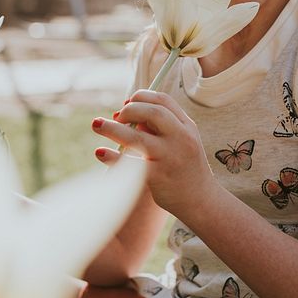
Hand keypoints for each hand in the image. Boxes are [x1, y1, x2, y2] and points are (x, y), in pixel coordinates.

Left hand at [92, 89, 215, 216]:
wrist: (201, 201)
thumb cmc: (184, 167)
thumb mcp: (180, 141)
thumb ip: (158, 127)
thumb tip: (124, 116)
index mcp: (186, 126)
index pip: (163, 100)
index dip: (141, 97)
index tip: (127, 103)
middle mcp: (181, 139)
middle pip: (152, 113)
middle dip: (129, 110)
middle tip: (117, 117)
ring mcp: (170, 158)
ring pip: (138, 138)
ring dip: (113, 129)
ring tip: (96, 124)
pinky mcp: (158, 177)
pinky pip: (131, 165)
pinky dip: (113, 158)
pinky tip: (100, 152)